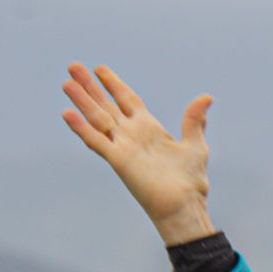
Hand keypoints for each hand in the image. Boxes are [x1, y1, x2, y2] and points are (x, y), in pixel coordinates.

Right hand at [60, 65, 213, 244]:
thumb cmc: (190, 180)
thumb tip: (206, 97)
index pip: (127, 99)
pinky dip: (81, 128)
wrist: (184, 205)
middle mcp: (132, 134)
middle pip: (106, 105)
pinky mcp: (118, 160)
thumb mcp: (195, 145)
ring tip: (66, 82)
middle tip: (73, 66)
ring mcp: (123, 146)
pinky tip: (67, 113)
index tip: (99, 69)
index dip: (113, 84)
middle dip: (89, 86)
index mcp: (149, 127)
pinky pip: (96, 141)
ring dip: (81, 101)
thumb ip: (194, 120)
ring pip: (97, 118)